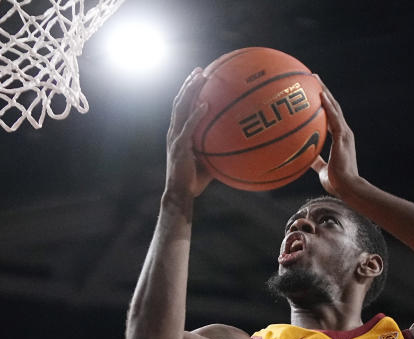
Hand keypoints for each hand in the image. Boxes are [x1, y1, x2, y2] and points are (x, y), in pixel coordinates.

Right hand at [165, 68, 213, 198]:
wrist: (181, 193)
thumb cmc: (195, 180)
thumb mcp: (209, 161)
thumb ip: (218, 149)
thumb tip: (239, 144)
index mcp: (178, 132)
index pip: (181, 107)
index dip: (187, 91)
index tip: (198, 77)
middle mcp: (174, 131)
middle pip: (179, 101)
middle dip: (188, 84)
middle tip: (200, 70)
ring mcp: (175, 137)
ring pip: (181, 108)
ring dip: (190, 91)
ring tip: (200, 78)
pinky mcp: (179, 146)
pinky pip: (188, 126)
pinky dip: (196, 114)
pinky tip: (205, 104)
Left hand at [311, 78, 361, 197]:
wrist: (348, 188)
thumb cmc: (336, 183)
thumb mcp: (322, 170)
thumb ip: (316, 161)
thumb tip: (305, 158)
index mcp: (340, 139)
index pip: (331, 117)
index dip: (323, 105)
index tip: (314, 95)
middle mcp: (344, 133)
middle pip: (333, 107)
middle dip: (323, 92)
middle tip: (313, 79)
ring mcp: (344, 133)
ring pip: (334, 107)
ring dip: (324, 91)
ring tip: (314, 78)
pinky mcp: (343, 136)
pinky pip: (334, 117)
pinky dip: (327, 105)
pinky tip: (319, 94)